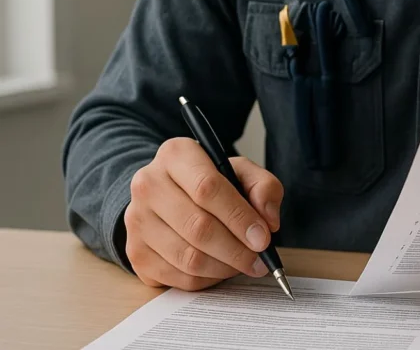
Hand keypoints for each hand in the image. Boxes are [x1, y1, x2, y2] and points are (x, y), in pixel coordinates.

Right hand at [124, 138, 282, 290]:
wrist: (169, 195)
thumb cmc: (211, 182)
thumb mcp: (242, 172)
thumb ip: (264, 188)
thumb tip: (268, 223)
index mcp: (176, 155)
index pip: (207, 188)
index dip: (239, 217)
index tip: (263, 238)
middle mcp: (148, 185)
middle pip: (197, 227)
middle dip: (237, 250)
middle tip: (260, 260)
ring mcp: (136, 221)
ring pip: (188, 258)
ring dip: (225, 268)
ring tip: (244, 264)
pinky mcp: (135, 253)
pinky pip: (178, 278)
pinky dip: (208, 280)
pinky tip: (221, 269)